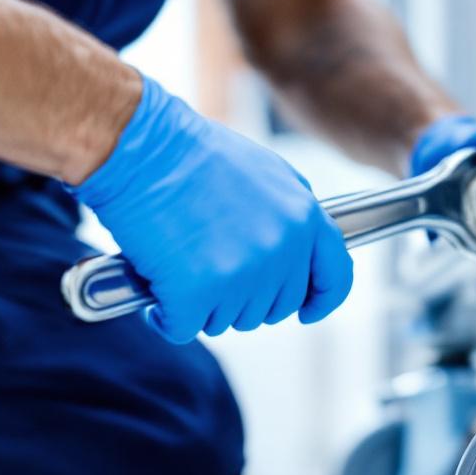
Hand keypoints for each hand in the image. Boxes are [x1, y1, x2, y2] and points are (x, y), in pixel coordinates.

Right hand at [73, 76, 352, 343]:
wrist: (140, 147)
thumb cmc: (191, 154)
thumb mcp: (265, 173)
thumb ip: (290, 215)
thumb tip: (296, 251)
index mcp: (303, 217)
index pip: (335, 275)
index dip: (322, 300)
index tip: (308, 311)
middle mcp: (281, 249)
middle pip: (275, 307)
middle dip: (244, 297)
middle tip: (208, 265)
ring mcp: (241, 274)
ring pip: (230, 320)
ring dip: (204, 304)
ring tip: (180, 260)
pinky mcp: (197, 292)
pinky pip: (184, 327)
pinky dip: (167, 317)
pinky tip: (157, 286)